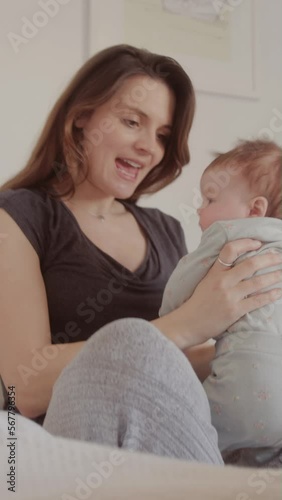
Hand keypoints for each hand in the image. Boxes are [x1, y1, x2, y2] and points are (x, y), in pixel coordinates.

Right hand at [155, 239, 281, 348]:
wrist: (188, 323)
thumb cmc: (198, 303)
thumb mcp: (205, 281)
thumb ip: (219, 272)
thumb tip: (236, 263)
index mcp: (214, 272)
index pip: (230, 250)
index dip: (246, 243)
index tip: (258, 244)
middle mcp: (222, 281)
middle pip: (250, 264)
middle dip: (269, 259)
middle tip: (280, 256)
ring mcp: (229, 296)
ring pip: (258, 282)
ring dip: (275, 276)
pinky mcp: (235, 311)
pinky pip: (257, 300)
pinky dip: (271, 295)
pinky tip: (279, 292)